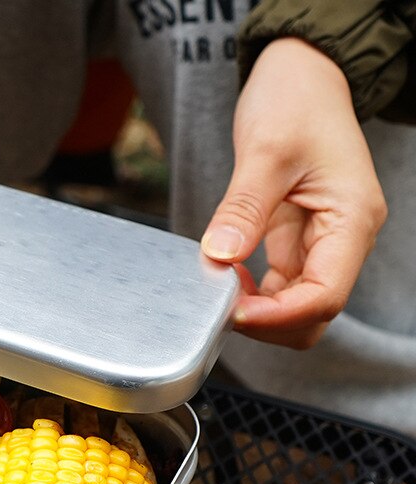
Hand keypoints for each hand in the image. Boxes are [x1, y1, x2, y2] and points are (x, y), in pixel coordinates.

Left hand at [201, 38, 386, 348]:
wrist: (301, 78)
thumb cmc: (295, 101)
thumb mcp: (266, 150)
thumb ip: (244, 207)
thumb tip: (220, 256)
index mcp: (351, 220)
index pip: (325, 296)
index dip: (278, 316)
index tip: (232, 311)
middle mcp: (343, 239)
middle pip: (314, 313)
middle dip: (268, 321)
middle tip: (218, 304)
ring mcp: (321, 243)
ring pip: (295, 306)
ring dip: (257, 310)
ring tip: (217, 287)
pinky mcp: (297, 241)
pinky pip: (278, 286)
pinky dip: (251, 293)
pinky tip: (224, 275)